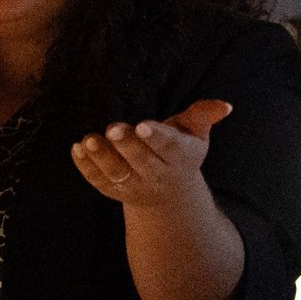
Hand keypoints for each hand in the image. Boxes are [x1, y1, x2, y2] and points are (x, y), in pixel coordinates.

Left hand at [71, 99, 230, 209]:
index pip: (169, 147)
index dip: (156, 137)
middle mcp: (157, 175)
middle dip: (126, 145)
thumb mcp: (194, 134)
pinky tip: (76, 148)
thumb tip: (224, 105)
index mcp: (180, 158)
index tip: (142, 125)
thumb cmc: (180, 151)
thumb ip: (203, 115)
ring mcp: (134, 186)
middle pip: (141, 161)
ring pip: (117, 173)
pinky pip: (98, 180)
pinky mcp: (113, 190)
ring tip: (88, 140)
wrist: (168, 194)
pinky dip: (85, 167)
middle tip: (112, 128)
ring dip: (101, 157)